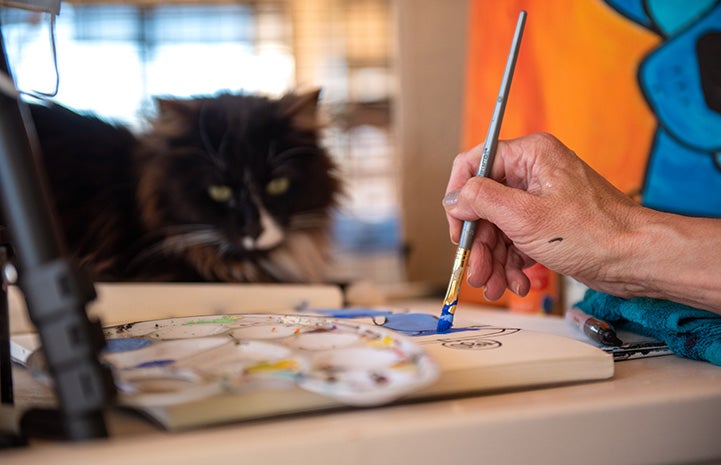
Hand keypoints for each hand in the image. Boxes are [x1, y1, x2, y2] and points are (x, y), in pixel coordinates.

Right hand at [442, 132, 640, 299]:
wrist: (636, 260)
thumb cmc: (595, 233)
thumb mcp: (525, 217)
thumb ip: (482, 200)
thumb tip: (454, 197)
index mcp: (530, 155)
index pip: (475, 164)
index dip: (459, 197)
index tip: (457, 228)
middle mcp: (534, 172)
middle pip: (485, 204)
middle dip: (479, 244)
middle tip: (476, 272)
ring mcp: (541, 199)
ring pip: (499, 228)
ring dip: (494, 260)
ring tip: (495, 286)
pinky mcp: (548, 224)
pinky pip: (516, 240)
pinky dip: (512, 263)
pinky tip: (516, 283)